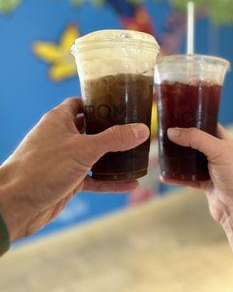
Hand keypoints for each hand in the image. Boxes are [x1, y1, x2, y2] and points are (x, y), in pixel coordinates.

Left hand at [0, 98, 148, 241]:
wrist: (15, 205)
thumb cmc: (43, 168)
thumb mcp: (84, 149)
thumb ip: (114, 139)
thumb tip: (142, 130)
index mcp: (60, 120)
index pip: (80, 103)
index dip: (99, 102)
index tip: (120, 103)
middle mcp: (62, 137)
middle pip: (91, 129)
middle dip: (112, 130)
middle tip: (134, 129)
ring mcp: (65, 160)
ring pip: (94, 155)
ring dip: (113, 157)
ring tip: (136, 155)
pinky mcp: (68, 180)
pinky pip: (94, 178)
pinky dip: (110, 181)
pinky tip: (130, 184)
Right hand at [163, 125, 232, 228]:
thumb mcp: (218, 151)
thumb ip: (196, 138)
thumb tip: (172, 131)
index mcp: (224, 141)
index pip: (207, 123)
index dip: (193, 117)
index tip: (176, 114)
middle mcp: (217, 153)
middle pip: (194, 140)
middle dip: (180, 137)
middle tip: (163, 132)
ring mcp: (210, 169)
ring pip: (189, 159)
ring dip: (176, 157)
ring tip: (161, 151)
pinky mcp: (204, 184)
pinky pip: (186, 177)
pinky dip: (176, 176)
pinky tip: (164, 175)